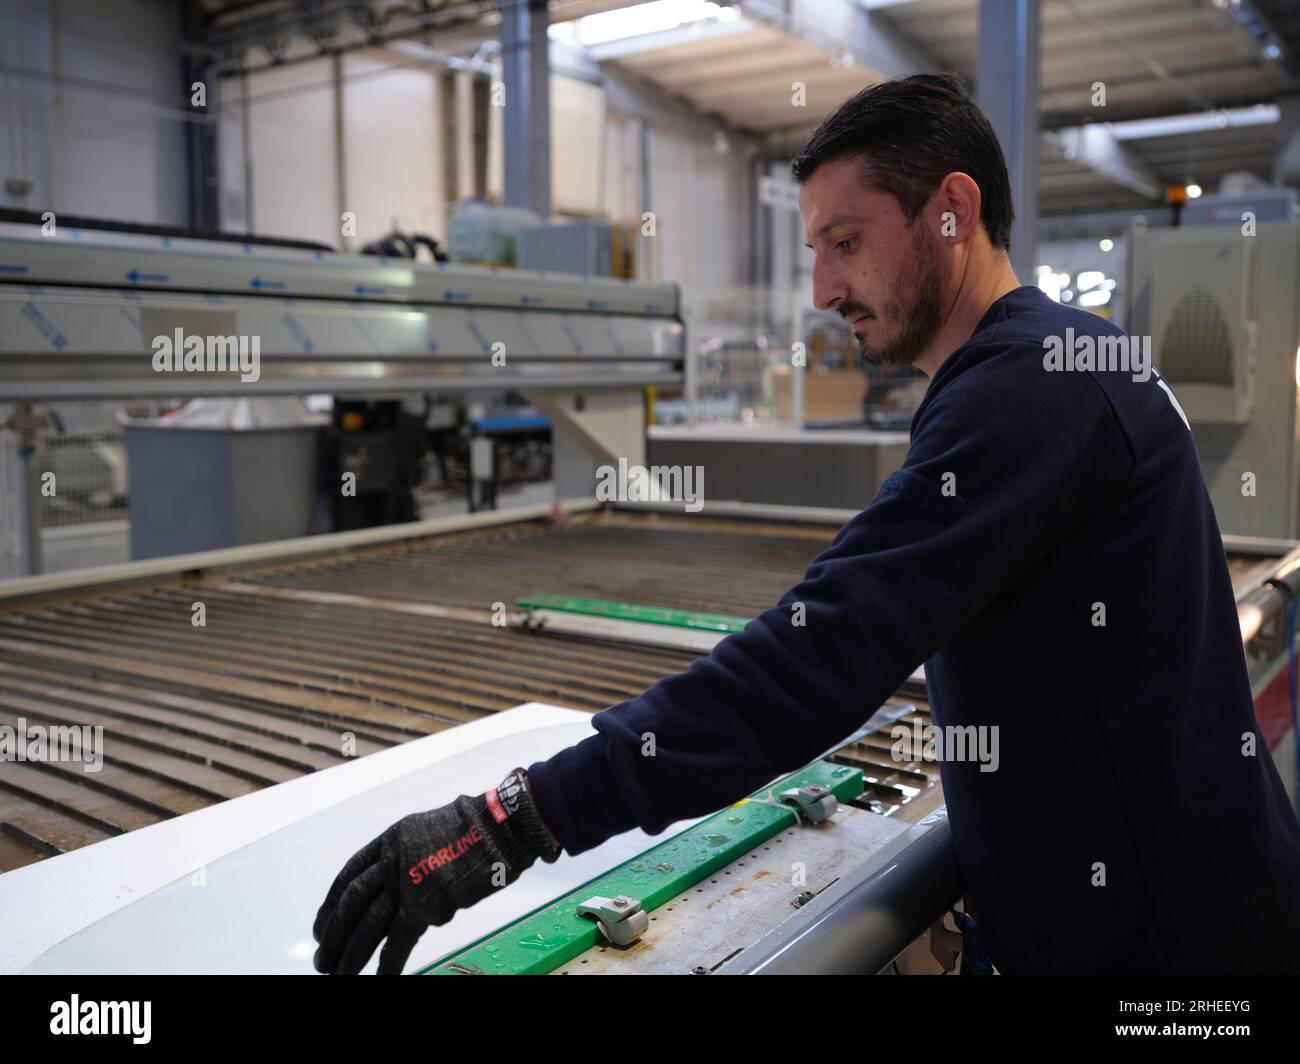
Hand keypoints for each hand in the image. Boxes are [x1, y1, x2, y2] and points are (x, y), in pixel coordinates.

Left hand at [312, 768, 560, 973]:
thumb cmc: (475, 828)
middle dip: (333, 934)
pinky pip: (398, 942)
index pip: (349, 875)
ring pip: (368, 925)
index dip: (331, 904)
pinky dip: (387, 965)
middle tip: (322, 958)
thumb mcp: (428, 830)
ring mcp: (405, 883)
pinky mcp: (423, 906)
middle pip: (352, 903)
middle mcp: (391, 861)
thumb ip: (409, 855)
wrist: (497, 828)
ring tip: (338, 972)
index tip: (321, 925)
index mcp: (391, 840)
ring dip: (351, 953)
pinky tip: (379, 979)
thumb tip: (400, 884)